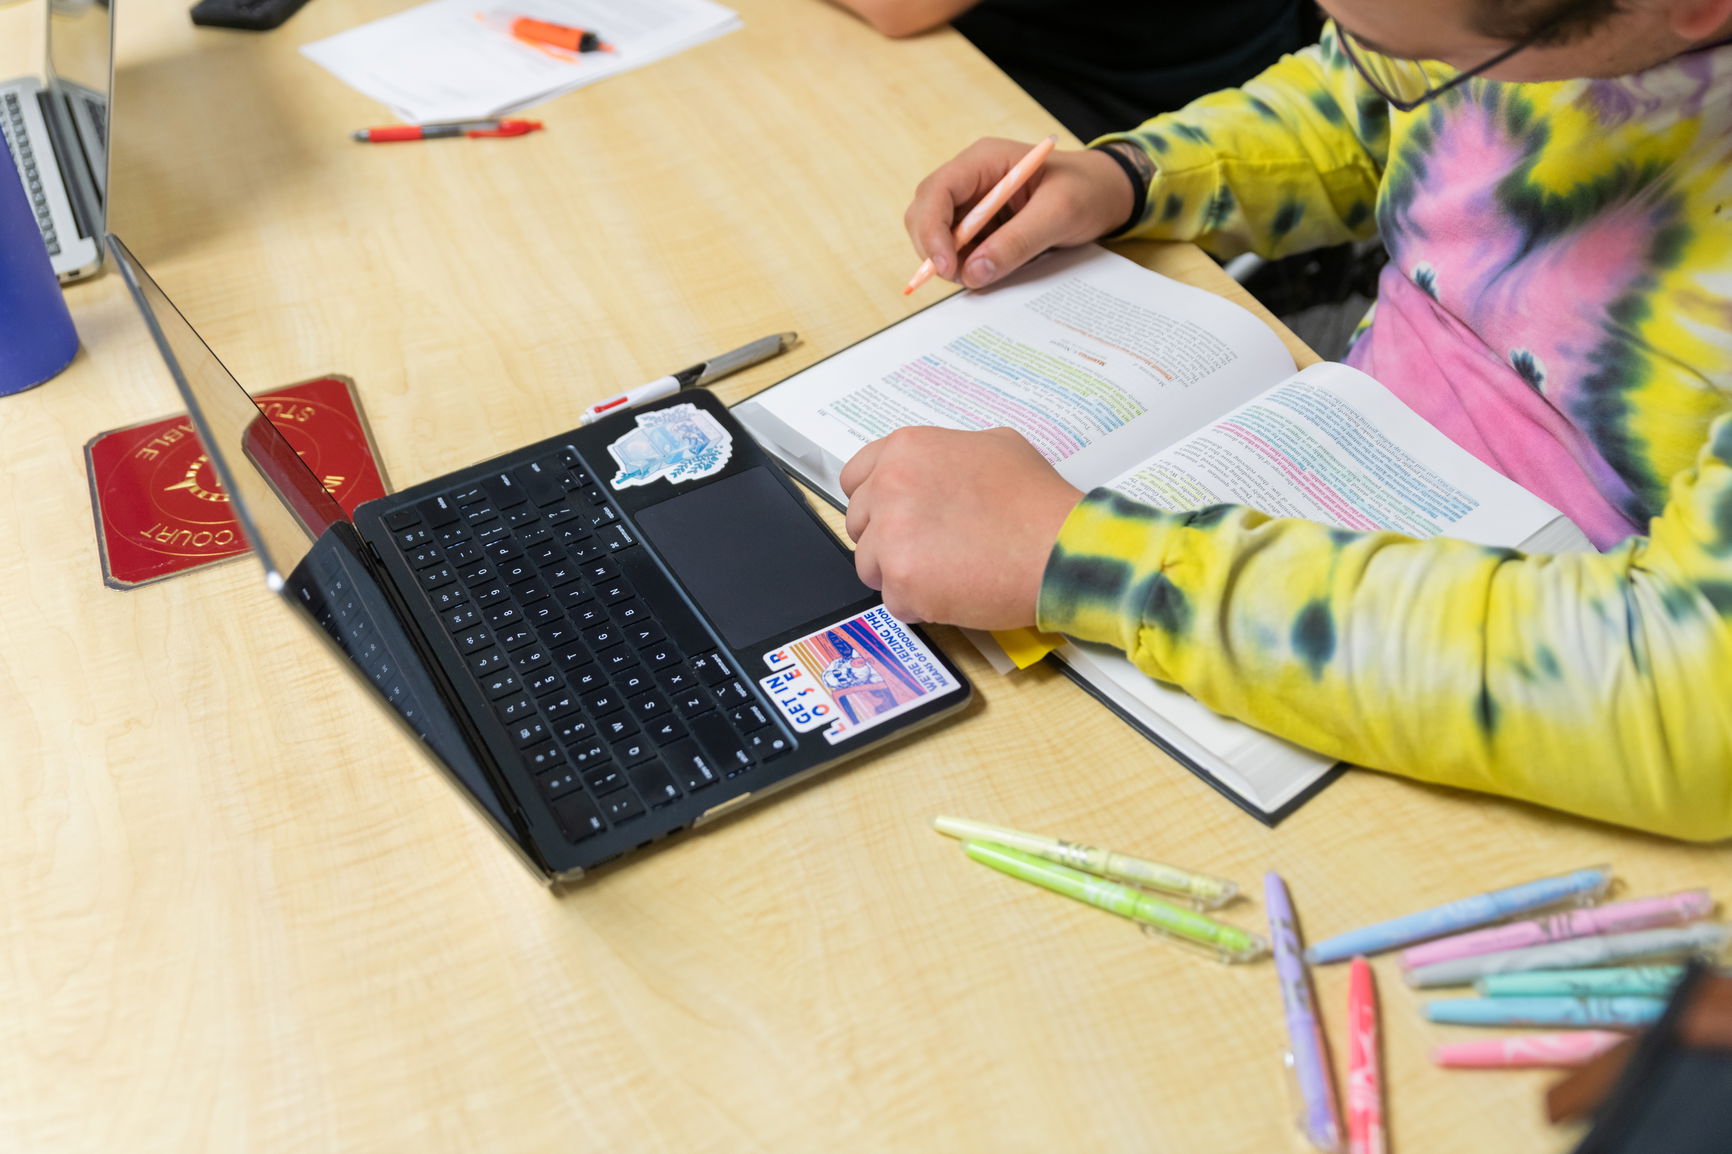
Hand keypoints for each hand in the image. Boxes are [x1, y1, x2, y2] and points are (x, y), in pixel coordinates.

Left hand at [839, 426, 1084, 628]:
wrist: (1061, 548)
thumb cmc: (1038, 503)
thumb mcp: (995, 446)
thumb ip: (948, 455)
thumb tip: (937, 469)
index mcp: (907, 449)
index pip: (855, 479)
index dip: (874, 502)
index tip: (889, 517)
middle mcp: (891, 485)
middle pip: (858, 523)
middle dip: (886, 540)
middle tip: (927, 549)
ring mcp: (892, 534)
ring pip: (869, 565)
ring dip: (900, 574)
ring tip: (945, 572)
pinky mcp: (903, 580)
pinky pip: (893, 600)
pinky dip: (919, 604)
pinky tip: (954, 591)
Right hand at [904, 139, 1132, 290]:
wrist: (1107, 195)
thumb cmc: (1088, 191)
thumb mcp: (1060, 214)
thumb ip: (1018, 242)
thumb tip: (974, 272)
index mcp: (984, 161)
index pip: (936, 191)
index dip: (931, 230)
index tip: (946, 267)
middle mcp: (970, 180)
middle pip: (925, 214)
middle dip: (935, 250)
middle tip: (962, 278)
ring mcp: (972, 204)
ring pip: (937, 237)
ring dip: (953, 262)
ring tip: (989, 272)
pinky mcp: (979, 227)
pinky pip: (958, 251)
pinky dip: (967, 267)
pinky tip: (994, 269)